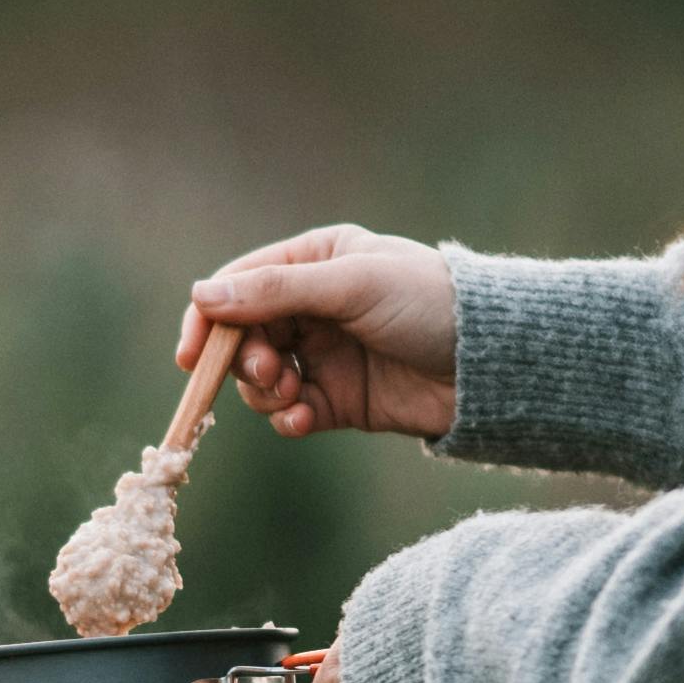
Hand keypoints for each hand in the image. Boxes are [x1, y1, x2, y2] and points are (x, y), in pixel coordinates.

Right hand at [189, 227, 457, 443]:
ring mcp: (326, 355)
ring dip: (265, 392)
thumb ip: (275, 292)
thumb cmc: (428, 303)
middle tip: (268, 372)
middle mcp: (315, 307)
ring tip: (292, 396)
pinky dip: (289, 419)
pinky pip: (293, 413)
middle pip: (245, 336)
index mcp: (316, 261)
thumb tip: (202, 295)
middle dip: (244, 360)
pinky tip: (303, 420)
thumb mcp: (350, 285)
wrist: (492, 363)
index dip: (209, 318)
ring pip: (262, 379)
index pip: (240, 285)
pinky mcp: (340, 401)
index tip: (191, 356)